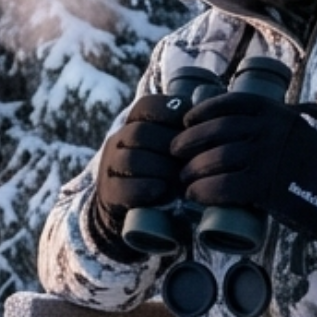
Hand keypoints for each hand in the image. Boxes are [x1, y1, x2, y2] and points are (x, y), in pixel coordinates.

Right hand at [91, 93, 185, 232]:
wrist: (133, 209)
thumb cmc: (163, 173)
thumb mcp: (171, 148)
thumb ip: (185, 131)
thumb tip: (208, 114)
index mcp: (133, 123)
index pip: (146, 106)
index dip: (169, 112)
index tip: (190, 125)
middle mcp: (118, 141)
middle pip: (139, 133)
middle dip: (169, 147)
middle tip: (190, 161)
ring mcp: (109, 166)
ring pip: (130, 159)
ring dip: (159, 169)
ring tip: (179, 180)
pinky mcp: (108, 192)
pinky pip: (123, 186)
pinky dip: (145, 188)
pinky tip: (161, 191)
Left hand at [174, 91, 316, 251]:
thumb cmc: (312, 165)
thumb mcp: (291, 129)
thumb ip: (266, 125)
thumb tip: (227, 128)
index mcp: (274, 111)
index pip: (228, 104)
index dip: (201, 112)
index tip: (186, 122)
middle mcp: (269, 128)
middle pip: (215, 131)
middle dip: (188, 142)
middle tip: (175, 155)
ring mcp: (267, 156)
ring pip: (215, 159)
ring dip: (191, 171)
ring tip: (184, 180)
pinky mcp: (265, 185)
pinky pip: (223, 186)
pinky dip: (203, 191)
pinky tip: (194, 196)